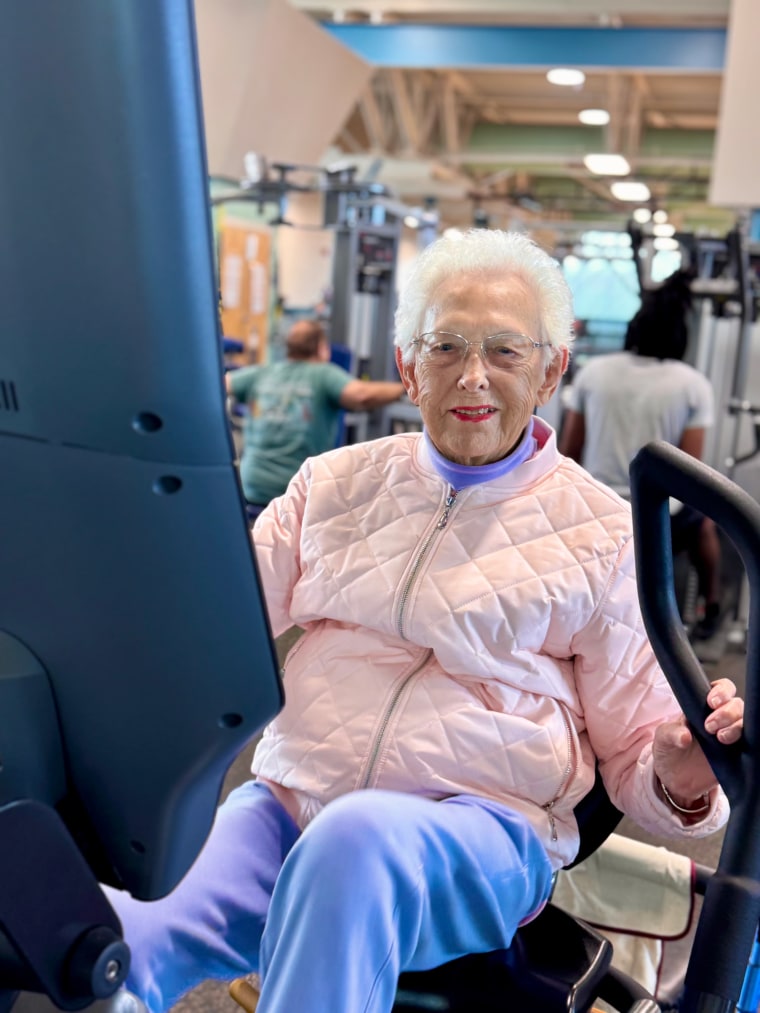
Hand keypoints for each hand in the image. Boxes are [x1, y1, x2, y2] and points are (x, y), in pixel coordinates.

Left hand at [652, 677, 743, 807]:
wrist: (674, 780)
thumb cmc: (669, 750)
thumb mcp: (663, 737)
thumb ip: (672, 733)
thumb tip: (685, 737)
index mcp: (702, 706)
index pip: (721, 689)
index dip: (721, 691)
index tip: (712, 702)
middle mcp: (720, 718)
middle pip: (736, 705)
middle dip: (727, 712)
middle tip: (709, 725)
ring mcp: (730, 735)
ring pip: (745, 723)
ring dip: (735, 727)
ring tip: (720, 738)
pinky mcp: (736, 755)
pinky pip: (750, 745)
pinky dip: (746, 744)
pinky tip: (734, 749)